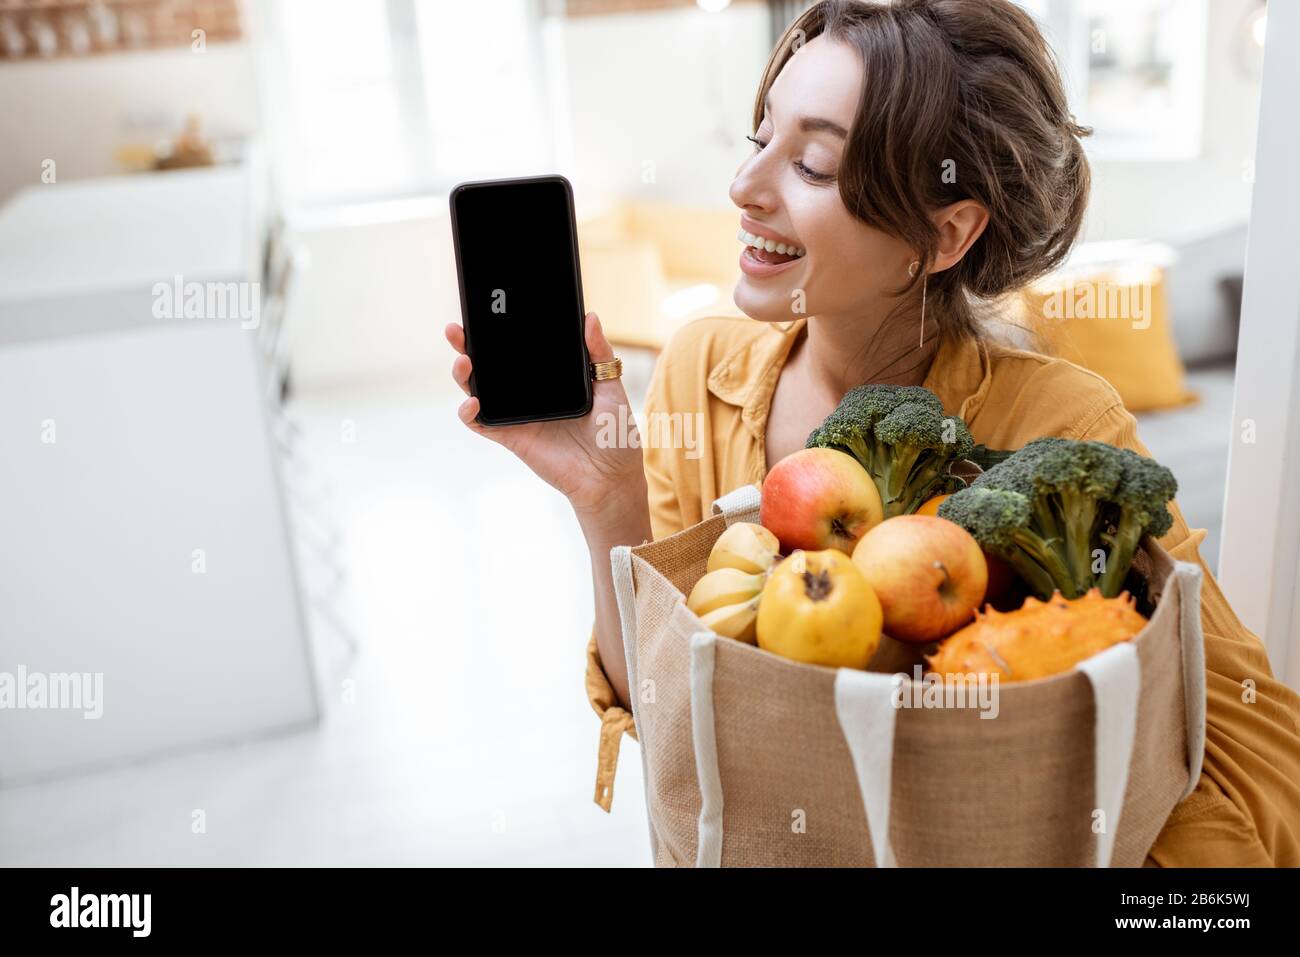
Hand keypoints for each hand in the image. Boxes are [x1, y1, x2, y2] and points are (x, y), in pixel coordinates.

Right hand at [445, 312, 646, 519]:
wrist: (612, 478)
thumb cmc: (615, 434)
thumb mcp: (611, 386)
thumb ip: (599, 353)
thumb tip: (590, 317)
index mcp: (549, 377)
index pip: (517, 349)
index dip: (498, 330)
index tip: (487, 309)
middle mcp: (528, 394)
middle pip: (490, 365)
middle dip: (468, 345)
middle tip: (456, 330)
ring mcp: (517, 415)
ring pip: (479, 390)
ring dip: (463, 374)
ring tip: (464, 360)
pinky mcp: (512, 437)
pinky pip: (482, 424)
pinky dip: (469, 412)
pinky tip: (473, 401)